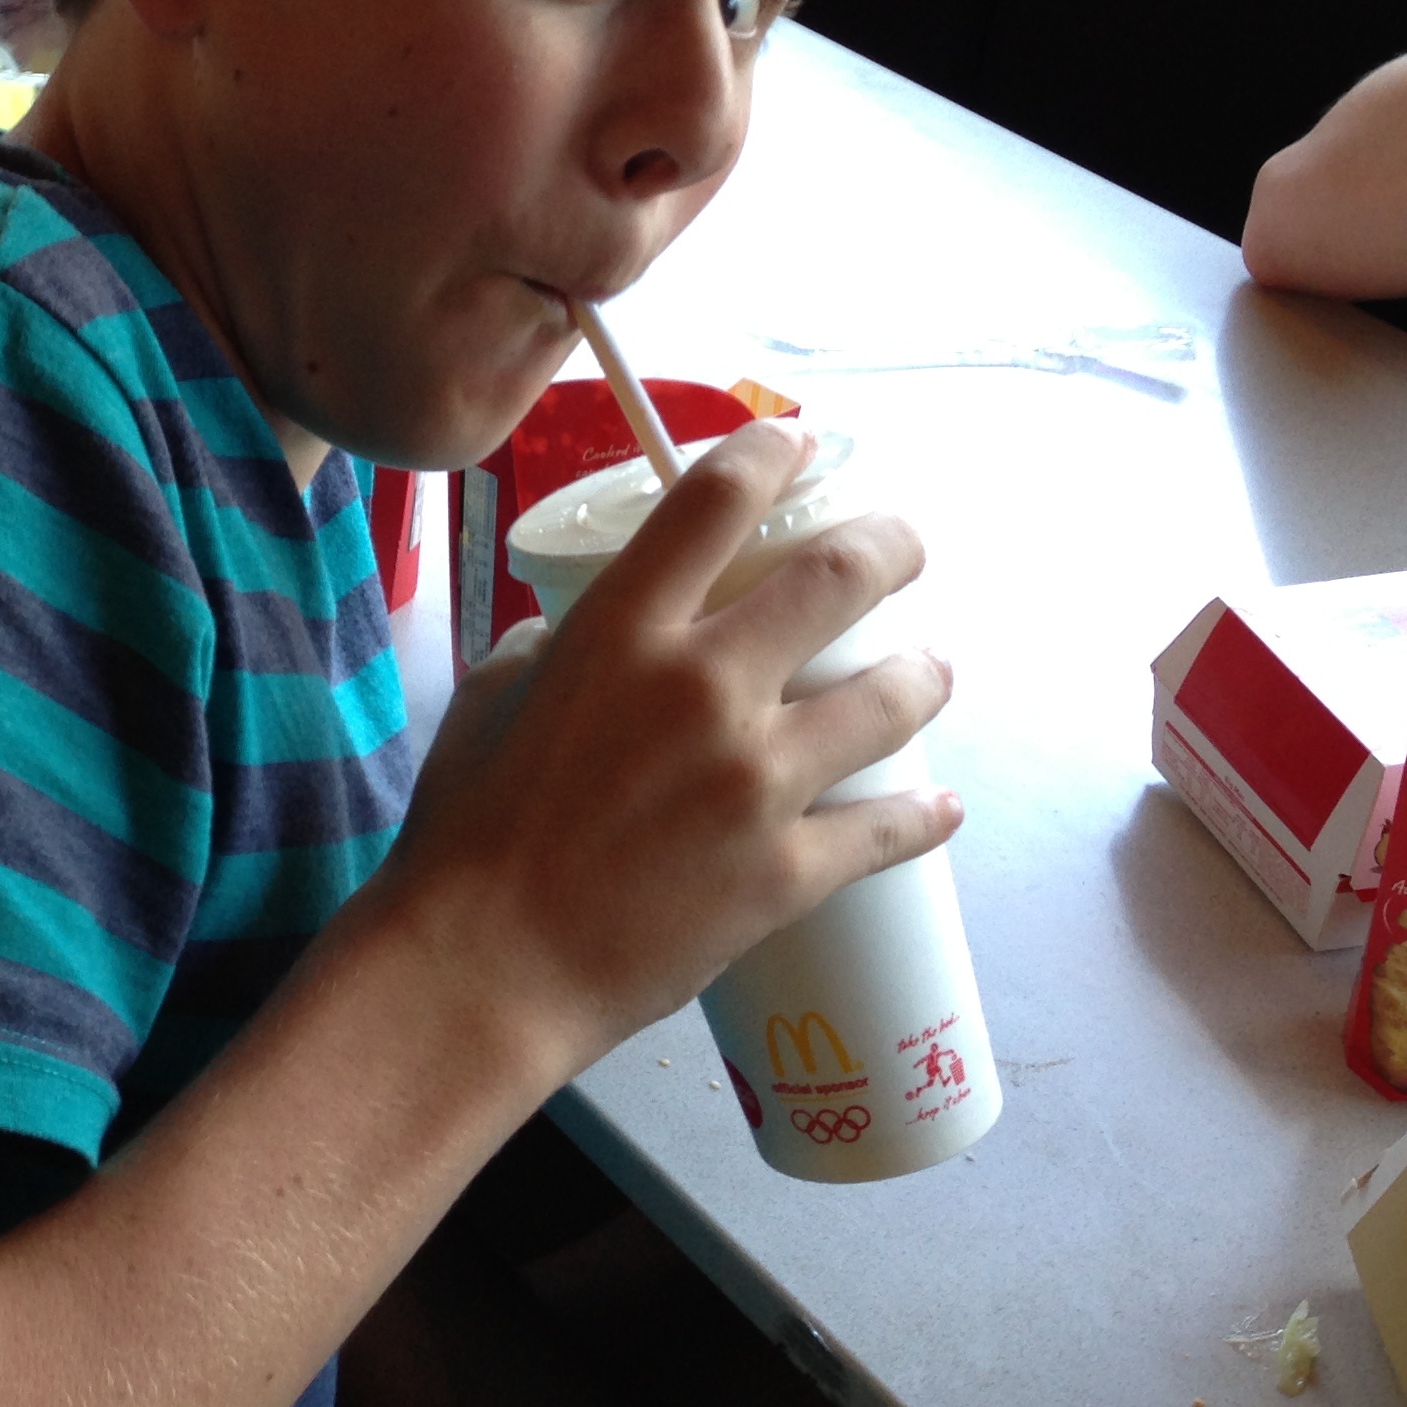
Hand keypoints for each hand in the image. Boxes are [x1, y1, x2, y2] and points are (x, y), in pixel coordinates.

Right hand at [375, 420, 955, 1075]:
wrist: (485, 966)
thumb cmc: (465, 833)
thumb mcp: (489, 699)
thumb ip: (544, 651)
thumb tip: (574, 635)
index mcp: (620, 631)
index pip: (716, 499)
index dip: (772, 451)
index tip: (799, 440)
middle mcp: (702, 686)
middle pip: (837, 578)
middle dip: (891, 544)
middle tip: (905, 545)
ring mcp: (755, 781)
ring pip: (891, 698)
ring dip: (926, 674)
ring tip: (934, 670)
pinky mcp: (786, 871)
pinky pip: (888, 830)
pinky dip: (923, 817)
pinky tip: (941, 811)